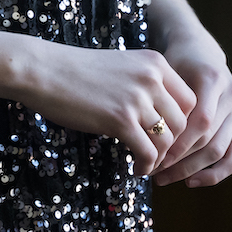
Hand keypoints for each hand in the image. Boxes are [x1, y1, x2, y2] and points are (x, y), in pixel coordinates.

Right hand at [12, 41, 197, 175]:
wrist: (41, 69)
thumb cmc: (74, 70)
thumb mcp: (120, 67)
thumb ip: (145, 84)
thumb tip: (162, 117)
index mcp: (155, 63)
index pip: (189, 100)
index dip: (182, 123)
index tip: (167, 136)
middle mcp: (151, 78)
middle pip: (182, 123)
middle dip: (172, 144)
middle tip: (157, 155)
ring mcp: (137, 99)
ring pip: (167, 140)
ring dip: (159, 158)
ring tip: (145, 163)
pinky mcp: (121, 120)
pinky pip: (148, 152)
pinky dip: (146, 165)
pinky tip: (135, 168)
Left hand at [151, 36, 231, 187]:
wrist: (197, 49)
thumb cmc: (173, 60)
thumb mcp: (164, 70)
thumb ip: (160, 97)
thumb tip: (139, 134)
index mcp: (213, 79)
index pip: (200, 121)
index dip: (178, 144)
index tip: (152, 157)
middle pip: (208, 139)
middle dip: (179, 160)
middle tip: (153, 172)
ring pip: (220, 151)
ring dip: (191, 170)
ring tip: (164, 178)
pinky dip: (215, 173)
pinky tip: (191, 182)